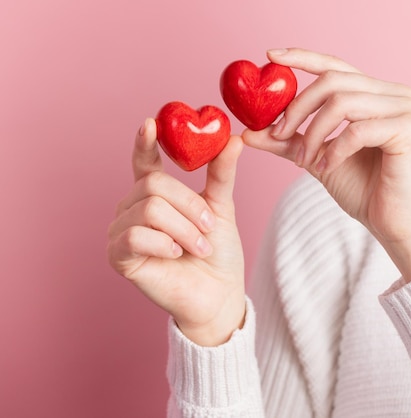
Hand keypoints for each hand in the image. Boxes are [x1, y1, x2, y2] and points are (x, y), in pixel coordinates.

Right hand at [107, 118, 245, 345]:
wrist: (217, 293)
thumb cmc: (217, 252)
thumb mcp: (221, 207)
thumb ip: (221, 174)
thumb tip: (234, 139)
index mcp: (155, 194)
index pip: (144, 163)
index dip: (145, 143)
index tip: (150, 123)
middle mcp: (133, 208)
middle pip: (154, 185)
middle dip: (189, 206)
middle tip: (208, 227)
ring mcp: (122, 231)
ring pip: (150, 209)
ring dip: (183, 230)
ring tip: (198, 247)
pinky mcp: (118, 256)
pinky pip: (136, 236)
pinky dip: (164, 244)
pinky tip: (175, 255)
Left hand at [244, 48, 410, 278]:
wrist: (392, 223)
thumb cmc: (362, 189)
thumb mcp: (316, 158)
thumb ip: (288, 141)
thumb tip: (247, 132)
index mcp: (375, 93)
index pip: (335, 66)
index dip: (302, 58)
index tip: (270, 56)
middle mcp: (393, 93)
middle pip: (333, 81)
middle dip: (298, 108)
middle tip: (278, 135)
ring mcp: (404, 109)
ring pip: (342, 103)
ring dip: (313, 134)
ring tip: (305, 161)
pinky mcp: (408, 130)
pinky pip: (357, 130)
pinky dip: (334, 150)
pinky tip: (327, 168)